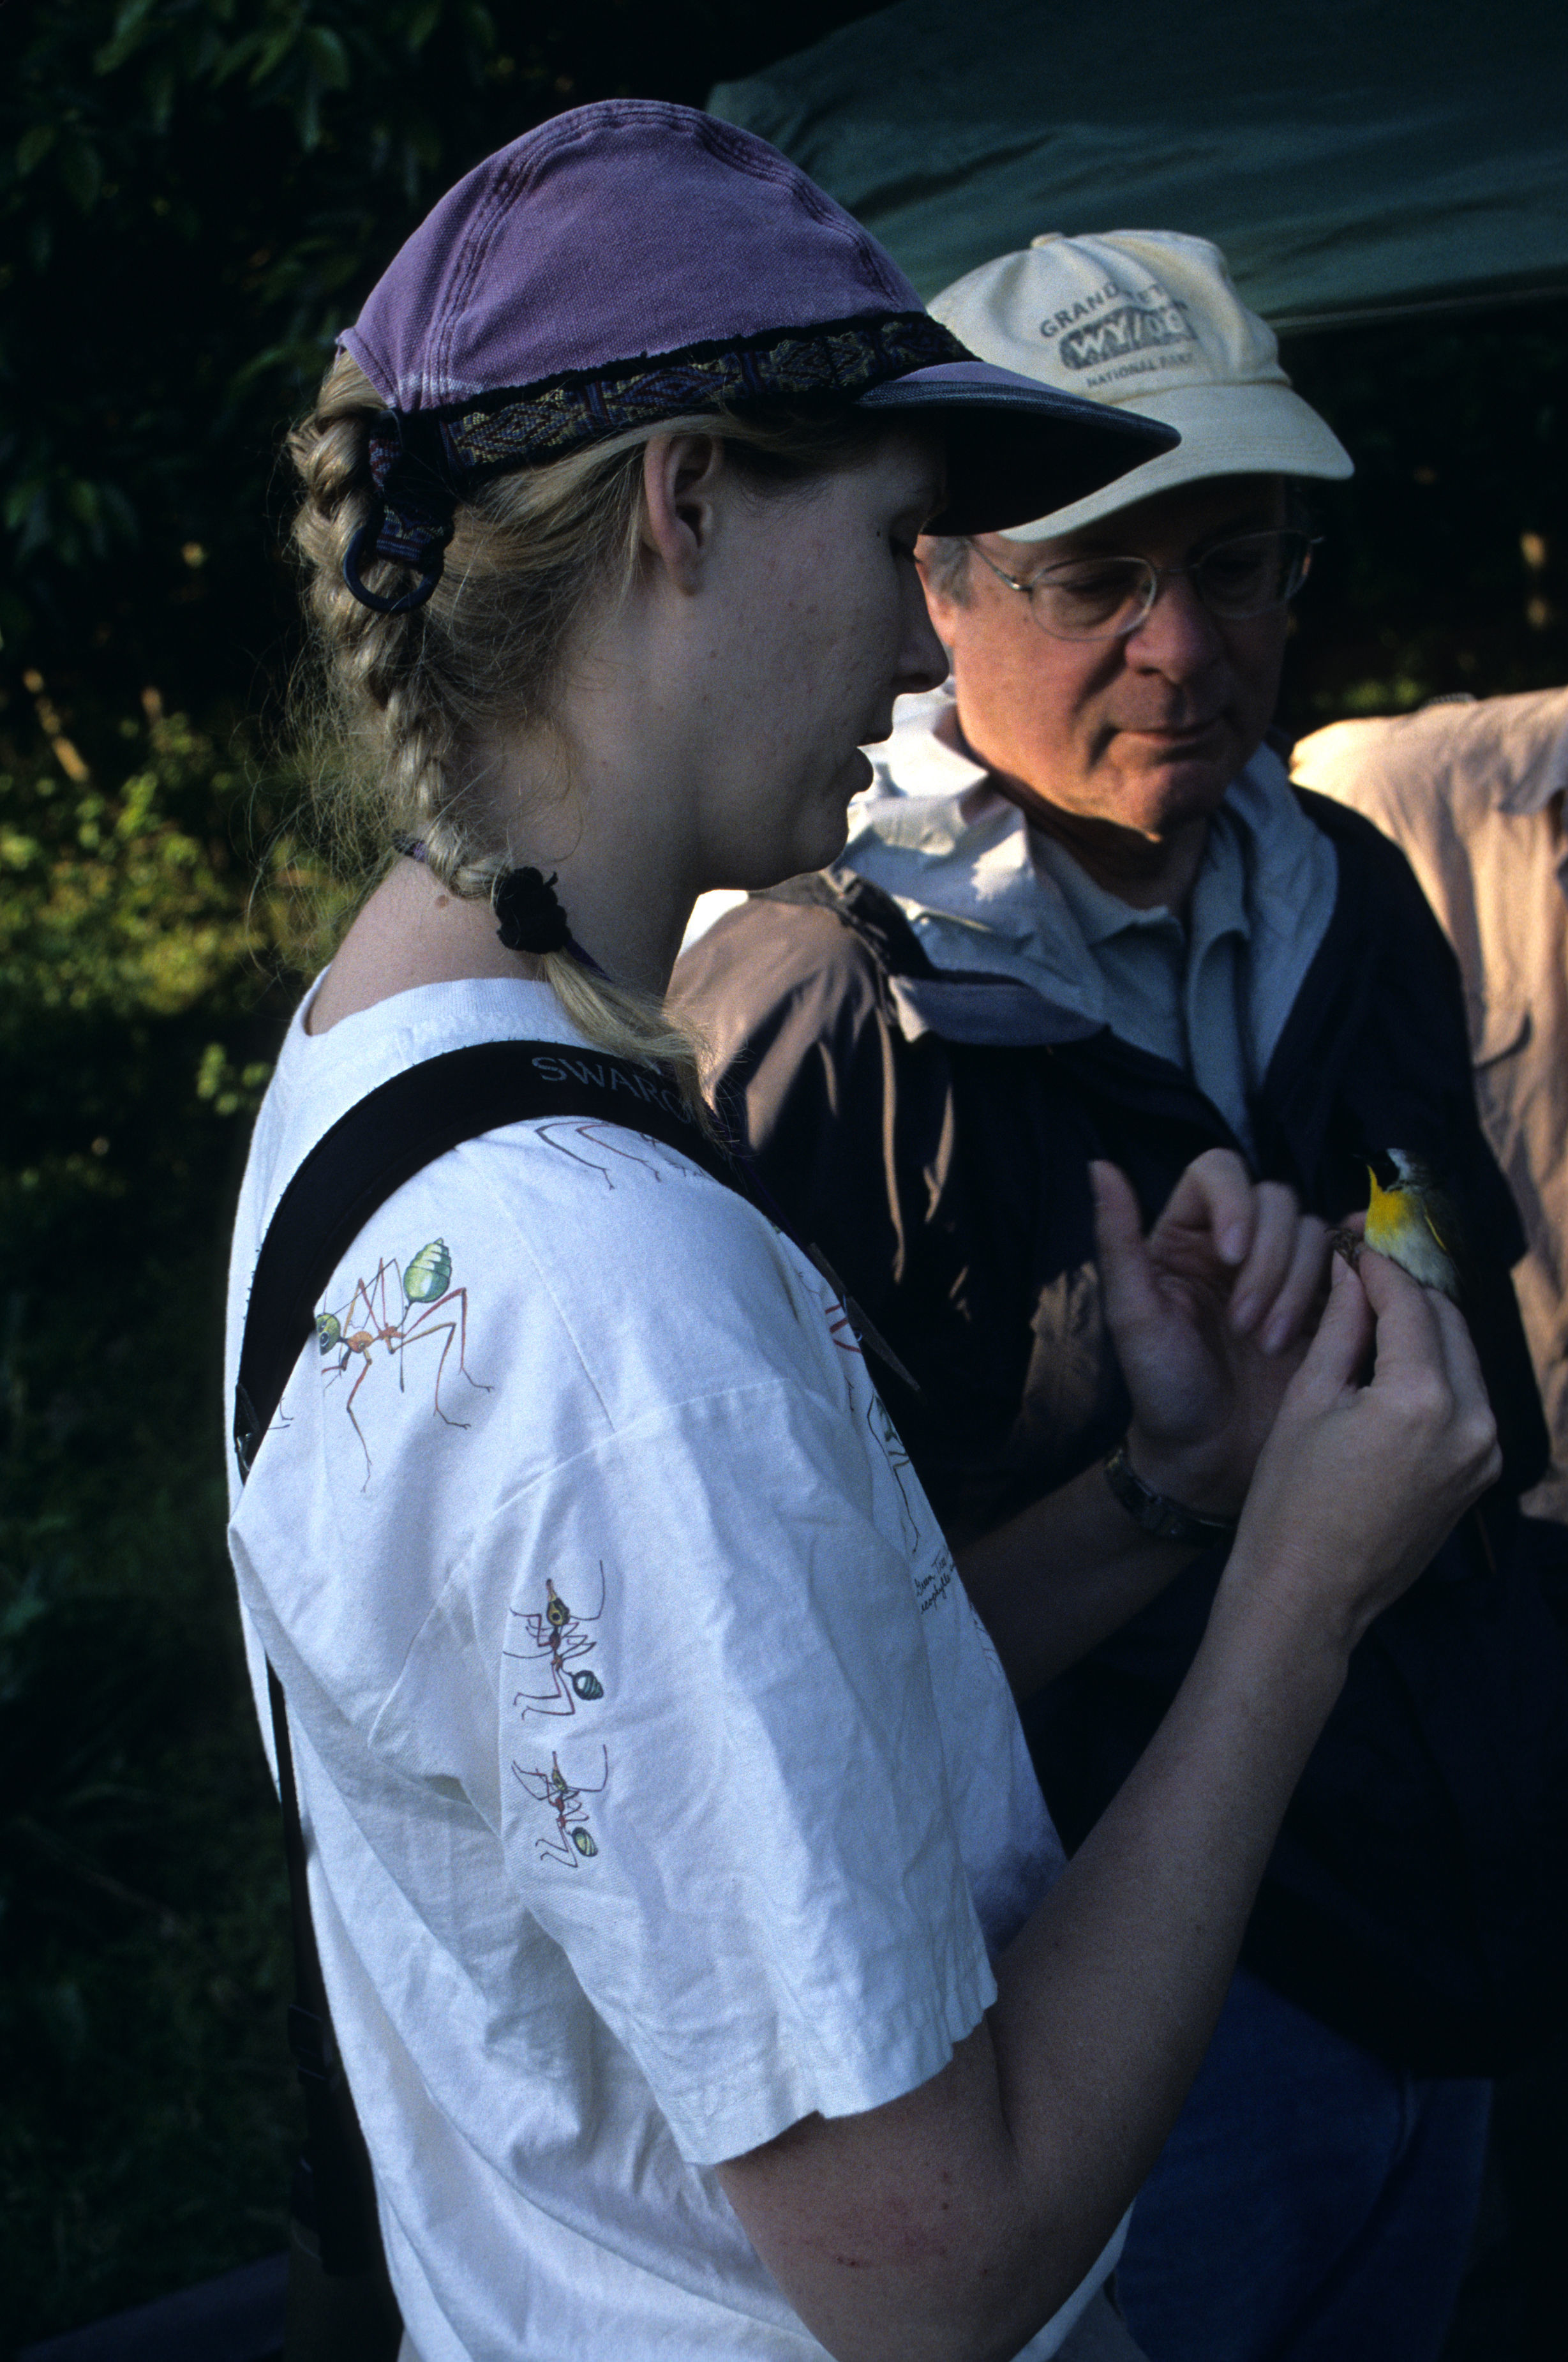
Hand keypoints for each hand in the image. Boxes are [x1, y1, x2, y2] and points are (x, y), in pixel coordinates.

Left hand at [1092, 1153, 1328, 1516]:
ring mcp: (1285, 1272)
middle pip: (1277, 1200)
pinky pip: (1351, 1266)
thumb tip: (1099, 1165)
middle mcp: (1237, 1243)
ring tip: (1271, 1344)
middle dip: (1269, 1263)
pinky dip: (1356, 1272)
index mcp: (1185, 1236)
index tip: (1233, 1257)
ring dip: (1299, 1287)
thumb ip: (1117, 1241)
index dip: (1235, 1202)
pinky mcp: (1326, 1304)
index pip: (1219, 1171)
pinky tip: (1354, 1295)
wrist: (1212, 1459)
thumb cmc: (1162, 1390)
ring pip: (1315, 1233)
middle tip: (1246, 1328)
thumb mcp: (1132, 1317)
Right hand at [1221, 1246, 1500, 1657]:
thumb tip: (1351, 1272)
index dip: (1379, 1267)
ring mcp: (1484, 1453)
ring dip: (1424, 1332)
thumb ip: (1340, 1327)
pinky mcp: (1481, 1474)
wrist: (1308, 1595)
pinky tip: (1391, 1373)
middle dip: (1407, 1294)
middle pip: (1448, 1322)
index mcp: (1422, 1399)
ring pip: (1463, 1359)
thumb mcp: (1307, 1401)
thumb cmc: (1290, 1503)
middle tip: (1362, 1277)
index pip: (1410, 1302)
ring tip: (1371, 1322)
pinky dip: (1436, 1374)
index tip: (1354, 1247)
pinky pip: (1466, 1401)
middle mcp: (1470, 1423)